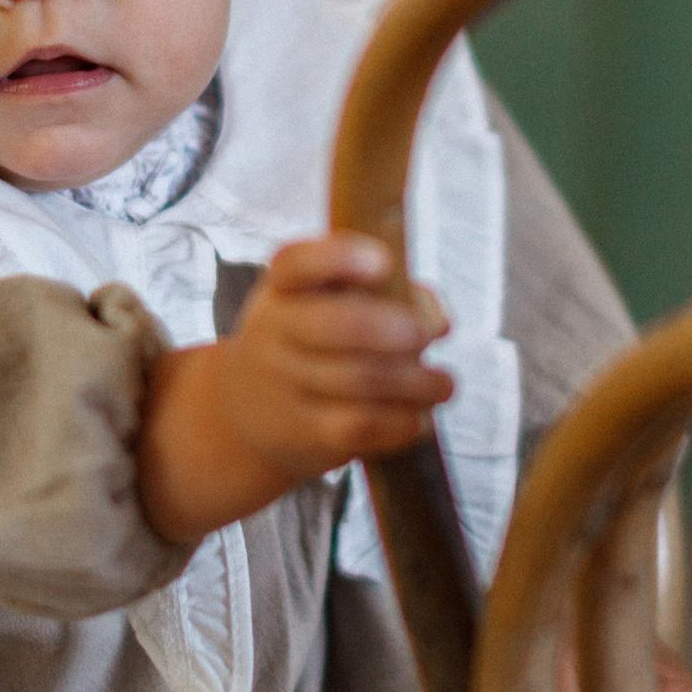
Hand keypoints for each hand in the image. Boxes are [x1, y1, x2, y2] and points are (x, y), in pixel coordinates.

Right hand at [137, 233, 451, 543]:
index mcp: (282, 287)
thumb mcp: (327, 302)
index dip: (342, 258)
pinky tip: (420, 417)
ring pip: (360, 380)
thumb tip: (437, 322)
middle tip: (426, 337)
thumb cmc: (310, 341)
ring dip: (417, 382)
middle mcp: (272, 332)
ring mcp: (281, 385)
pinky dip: (402, 421)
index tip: (384, 262)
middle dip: (396, 329)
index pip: (298, 262)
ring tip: (443, 384)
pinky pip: (360, 426)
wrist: (247, 408)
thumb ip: (388, 294)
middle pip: (337, 325)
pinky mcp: (300, 433)